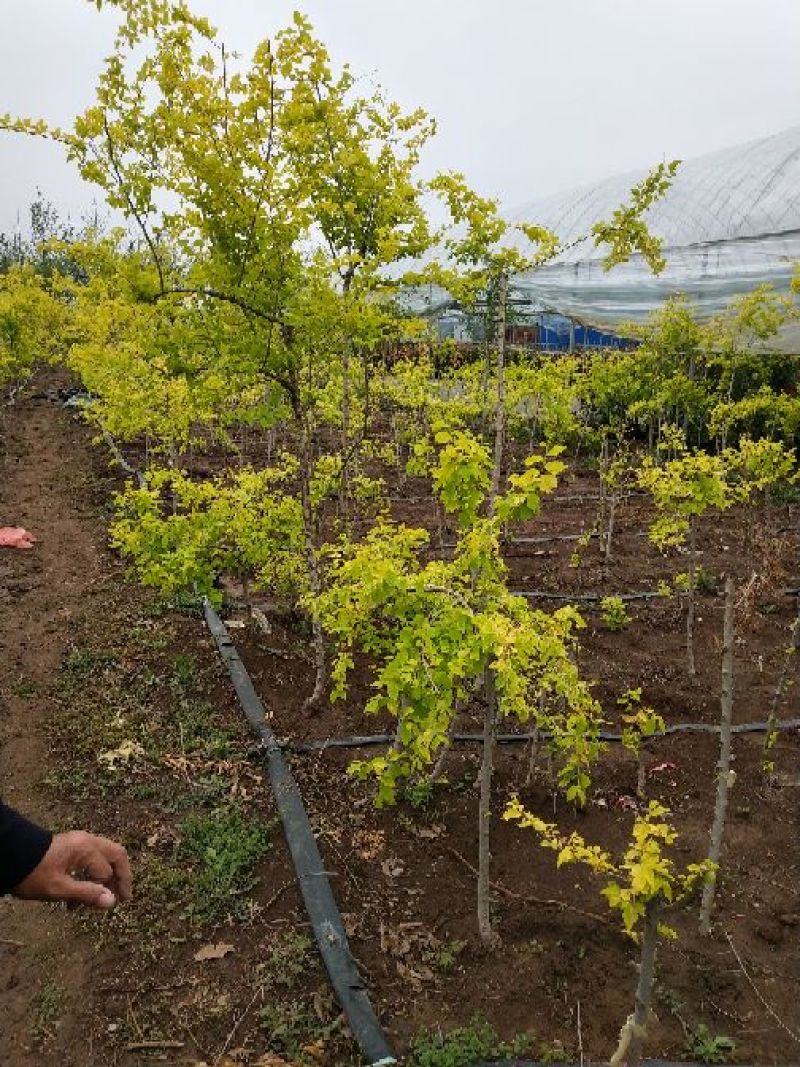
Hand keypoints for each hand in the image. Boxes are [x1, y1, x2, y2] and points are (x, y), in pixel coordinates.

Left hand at [13, 831, 132, 908]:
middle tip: (124, 895)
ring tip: (101, 898)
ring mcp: (79, 841)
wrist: (10, 857)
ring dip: (106, 877)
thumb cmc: (34, 874)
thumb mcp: (59, 888)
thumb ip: (87, 894)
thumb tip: (112, 901)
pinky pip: (91, 858)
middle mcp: (87, 841)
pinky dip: (92, 874)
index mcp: (86, 849)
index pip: (106, 871)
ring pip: (105, 856)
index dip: (107, 889)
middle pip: (116, 855)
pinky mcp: (71, 846)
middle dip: (122, 876)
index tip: (109, 906)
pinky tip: (80, 894)